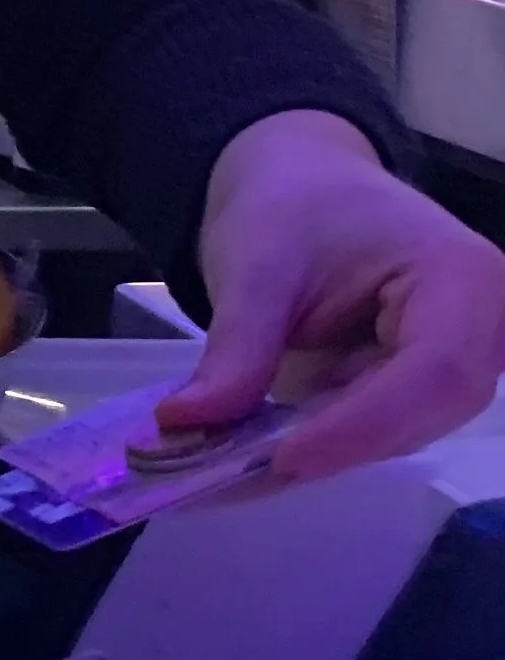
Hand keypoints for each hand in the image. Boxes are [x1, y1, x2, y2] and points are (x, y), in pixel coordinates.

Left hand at [157, 110, 504, 481]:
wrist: (303, 183)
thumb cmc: (292, 206)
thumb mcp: (254, 267)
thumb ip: (236, 348)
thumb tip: (185, 423)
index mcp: (461, 276)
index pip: (435, 371)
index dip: (363, 425)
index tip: (283, 459)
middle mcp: (485, 327)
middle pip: (424, 415)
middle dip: (333, 447)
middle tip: (234, 475)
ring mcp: (462, 361)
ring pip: (398, 435)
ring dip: (317, 453)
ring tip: (228, 467)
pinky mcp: (424, 386)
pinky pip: (376, 431)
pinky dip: (314, 444)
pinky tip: (250, 454)